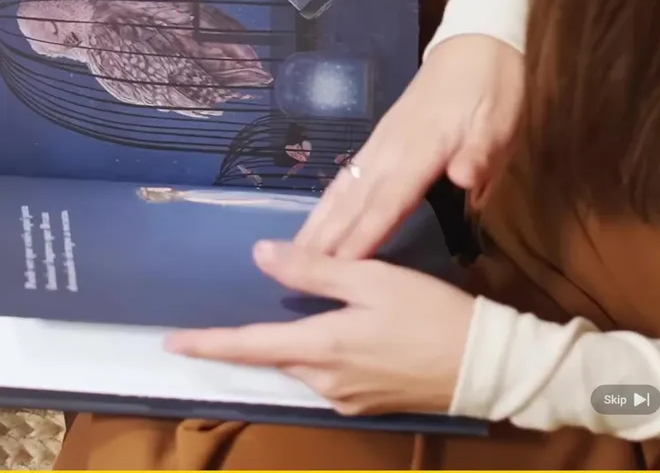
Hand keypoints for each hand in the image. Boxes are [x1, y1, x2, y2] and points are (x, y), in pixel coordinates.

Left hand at [166, 240, 473, 415]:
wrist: (489, 367)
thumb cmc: (432, 314)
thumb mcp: (373, 280)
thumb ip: (314, 270)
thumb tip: (261, 255)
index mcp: (321, 347)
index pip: (247, 348)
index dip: (207, 344)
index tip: (170, 343)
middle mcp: (325, 381)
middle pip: (271, 358)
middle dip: (246, 342)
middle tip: (220, 321)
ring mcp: (346, 397)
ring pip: (299, 367)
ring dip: (286, 346)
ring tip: (284, 318)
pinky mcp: (366, 403)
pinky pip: (326, 377)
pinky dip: (316, 355)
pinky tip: (330, 334)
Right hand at [295, 34, 523, 257]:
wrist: (474, 46)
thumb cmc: (492, 90)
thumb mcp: (500, 119)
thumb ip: (481, 151)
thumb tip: (464, 178)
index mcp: (424, 149)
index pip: (389, 200)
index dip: (364, 234)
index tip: (339, 265)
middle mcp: (391, 150)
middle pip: (354, 200)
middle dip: (326, 236)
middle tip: (297, 269)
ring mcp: (380, 144)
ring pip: (343, 189)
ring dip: (318, 221)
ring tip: (295, 251)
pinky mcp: (377, 141)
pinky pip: (346, 177)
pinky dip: (327, 201)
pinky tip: (317, 218)